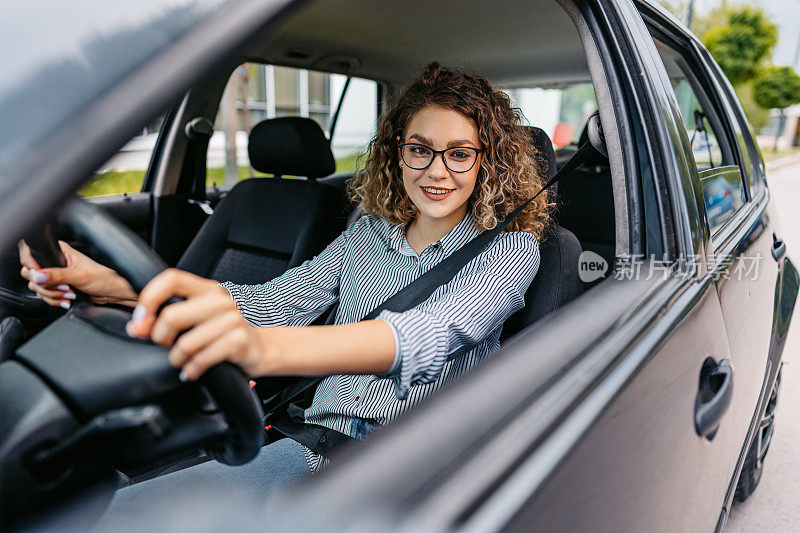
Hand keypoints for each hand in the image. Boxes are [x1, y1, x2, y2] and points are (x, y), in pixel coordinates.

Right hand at [19, 239, 137, 307]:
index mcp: (60, 251)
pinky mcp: (57, 288)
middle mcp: (55, 262)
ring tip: (69, 294)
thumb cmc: (104, 279)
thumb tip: (37, 275)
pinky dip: (53, 300)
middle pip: (31, 272)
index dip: (31, 264)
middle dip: (45, 284)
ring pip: (36, 286)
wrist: (113, 294)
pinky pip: (44, 295)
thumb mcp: (80, 276)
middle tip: (64, 287)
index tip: (39, 275)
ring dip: (51, 294)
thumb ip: (57, 275)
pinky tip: (66, 300)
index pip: (32, 252)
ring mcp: (54, 276)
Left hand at [126, 269, 268, 380]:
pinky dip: (191, 370)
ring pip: (185, 343)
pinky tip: (192, 371)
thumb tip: (137, 327)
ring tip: (182, 362)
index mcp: (207, 289)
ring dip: (177, 359)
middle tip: (166, 346)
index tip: (142, 318)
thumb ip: (165, 319)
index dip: (150, 297)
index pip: (171, 279)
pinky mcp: (239, 340)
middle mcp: (221, 300)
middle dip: (160, 338)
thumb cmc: (223, 334)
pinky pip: (201, 359)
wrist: (261, 348)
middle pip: (172, 316)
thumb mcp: (196, 320)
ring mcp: (232, 319)